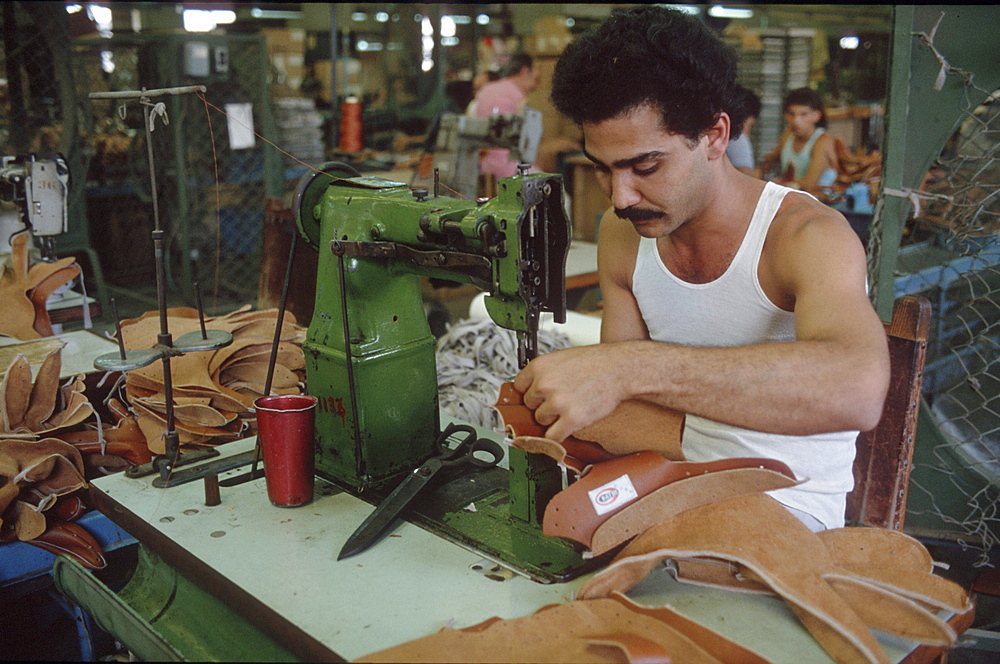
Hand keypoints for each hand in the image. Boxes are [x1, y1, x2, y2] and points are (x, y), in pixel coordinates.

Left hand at [512, 344, 630, 442]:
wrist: (620, 369)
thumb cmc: (595, 362)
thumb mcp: (562, 358)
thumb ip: (545, 373)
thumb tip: (532, 387)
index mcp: (539, 366)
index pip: (518, 387)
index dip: (529, 392)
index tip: (534, 397)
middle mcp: (545, 384)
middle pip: (529, 405)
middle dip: (542, 405)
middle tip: (558, 401)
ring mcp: (558, 402)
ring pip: (541, 420)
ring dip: (552, 419)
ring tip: (568, 409)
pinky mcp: (572, 419)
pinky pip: (553, 436)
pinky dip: (558, 435)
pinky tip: (565, 429)